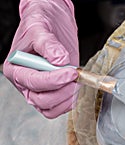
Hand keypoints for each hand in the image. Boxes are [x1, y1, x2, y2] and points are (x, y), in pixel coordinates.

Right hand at [3, 0, 79, 117]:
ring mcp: (40, 90)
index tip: (70, 72)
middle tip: (75, 75)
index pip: (33, 82)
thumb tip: (59, 60)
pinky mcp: (53, 92)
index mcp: (16, 69)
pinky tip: (76, 87)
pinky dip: (70, 101)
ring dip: (67, 98)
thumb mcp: (40, 28)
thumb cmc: (41, 24)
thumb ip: (48, 44)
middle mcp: (26, 83)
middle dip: (62, 90)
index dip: (53, 80)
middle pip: (41, 100)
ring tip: (76, 80)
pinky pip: (59, 107)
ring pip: (51, 108)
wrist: (53, 23)